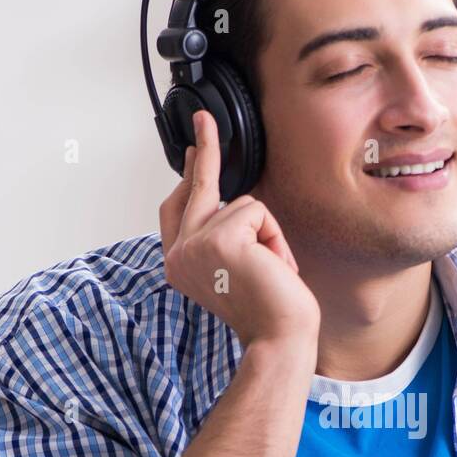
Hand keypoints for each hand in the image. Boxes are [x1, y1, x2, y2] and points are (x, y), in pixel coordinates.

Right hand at [158, 109, 320, 349]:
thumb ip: (222, 240)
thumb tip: (230, 201)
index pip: (177, 210)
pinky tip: (274, 265)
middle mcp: (180, 255)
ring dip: (267, 234)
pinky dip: (275, 237)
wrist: (279, 338)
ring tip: (271, 269)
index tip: (194, 147)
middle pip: (195, 189)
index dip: (188, 177)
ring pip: (241, 205)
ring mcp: (196, 246)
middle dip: (205, 149)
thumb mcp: (236, 271)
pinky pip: (257, 212)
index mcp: (181, 265)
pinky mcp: (219, 239)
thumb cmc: (267, 311)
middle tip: (204, 118)